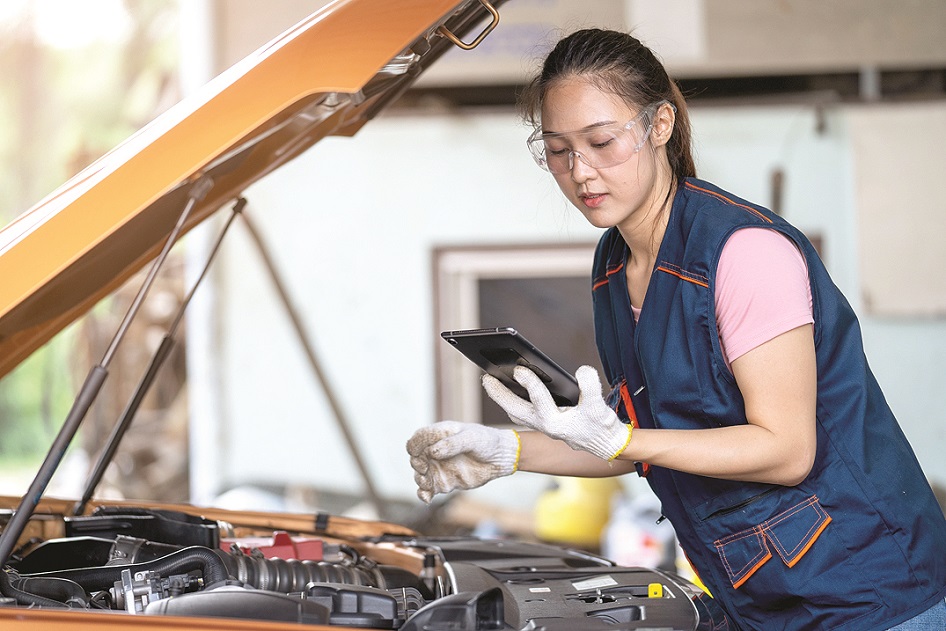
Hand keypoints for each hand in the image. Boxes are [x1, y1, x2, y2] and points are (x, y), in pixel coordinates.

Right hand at [406, 421, 519, 503]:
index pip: (419, 438)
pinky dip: (424, 494)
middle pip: (416, 457)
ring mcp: (439, 467)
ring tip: (426, 484)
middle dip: (416, 464)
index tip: (418, 454)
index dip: (414, 446)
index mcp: (440, 435)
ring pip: (420, 474)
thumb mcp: (471, 438)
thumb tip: (432, 452)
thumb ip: (452, 444)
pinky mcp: (444, 481)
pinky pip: (429, 490)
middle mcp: (436, 451)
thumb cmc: (487, 441)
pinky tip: (427, 498)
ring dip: (419, 479)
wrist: (500, 458)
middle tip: (424, 469)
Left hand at [482, 365, 631, 461]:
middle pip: (515, 409)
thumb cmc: (602, 426)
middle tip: (485, 377)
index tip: (519, 369)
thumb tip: (582, 370)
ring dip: (502, 398)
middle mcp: (545, 425)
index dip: (530, 383)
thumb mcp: (600, 406)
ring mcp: (542, 425)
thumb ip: (592, 387)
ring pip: (515, 412)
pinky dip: (512, 401)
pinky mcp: (545, 422)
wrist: (606, 444)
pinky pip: (522, 411)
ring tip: (490, 381)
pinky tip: (509, 387)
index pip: (539, 400)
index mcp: (555, 423)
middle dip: (499, 394)